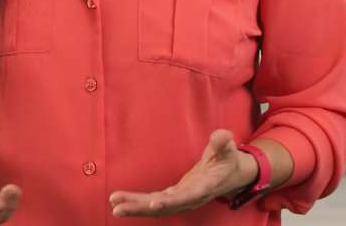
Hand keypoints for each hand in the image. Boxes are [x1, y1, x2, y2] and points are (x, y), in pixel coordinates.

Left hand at [108, 129, 257, 217]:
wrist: (231, 176)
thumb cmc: (228, 160)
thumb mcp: (228, 149)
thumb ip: (223, 142)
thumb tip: (222, 136)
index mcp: (204, 187)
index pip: (187, 196)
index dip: (171, 201)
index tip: (155, 204)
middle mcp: (190, 197)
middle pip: (165, 207)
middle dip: (141, 208)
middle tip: (118, 208)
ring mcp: (181, 200)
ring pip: (156, 207)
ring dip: (135, 207)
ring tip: (114, 206)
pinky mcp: (174, 197)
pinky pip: (154, 203)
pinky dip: (138, 204)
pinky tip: (121, 202)